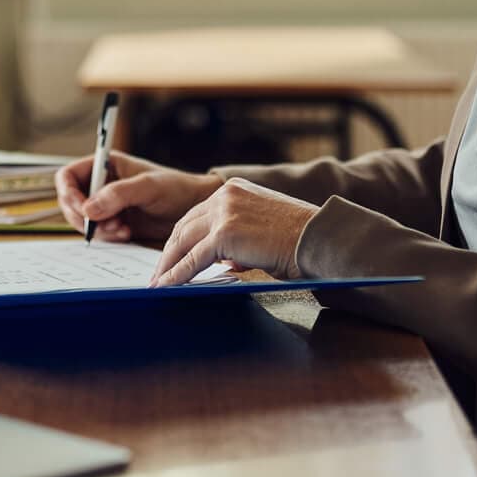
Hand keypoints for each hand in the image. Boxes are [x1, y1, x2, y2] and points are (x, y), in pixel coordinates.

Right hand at [54, 151, 221, 244]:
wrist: (194, 208)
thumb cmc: (175, 188)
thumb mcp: (147, 187)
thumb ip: (118, 195)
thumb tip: (89, 208)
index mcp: (104, 165)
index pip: (68, 176)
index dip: (69, 193)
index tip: (83, 208)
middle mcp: (101, 184)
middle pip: (70, 202)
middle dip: (85, 216)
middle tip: (107, 224)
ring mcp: (106, 205)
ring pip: (82, 220)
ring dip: (97, 229)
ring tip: (122, 229)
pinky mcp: (114, 223)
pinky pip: (97, 233)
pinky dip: (106, 237)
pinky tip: (125, 234)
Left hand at [150, 179, 317, 285]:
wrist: (318, 238)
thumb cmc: (299, 238)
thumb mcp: (262, 229)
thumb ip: (239, 238)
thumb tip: (225, 260)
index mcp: (233, 190)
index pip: (196, 215)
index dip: (181, 238)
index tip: (171, 254)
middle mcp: (224, 195)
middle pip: (184, 226)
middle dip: (169, 252)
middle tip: (158, 272)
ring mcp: (223, 213)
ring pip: (183, 242)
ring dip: (168, 265)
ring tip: (158, 283)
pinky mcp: (224, 234)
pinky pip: (193, 259)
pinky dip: (176, 275)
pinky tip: (166, 286)